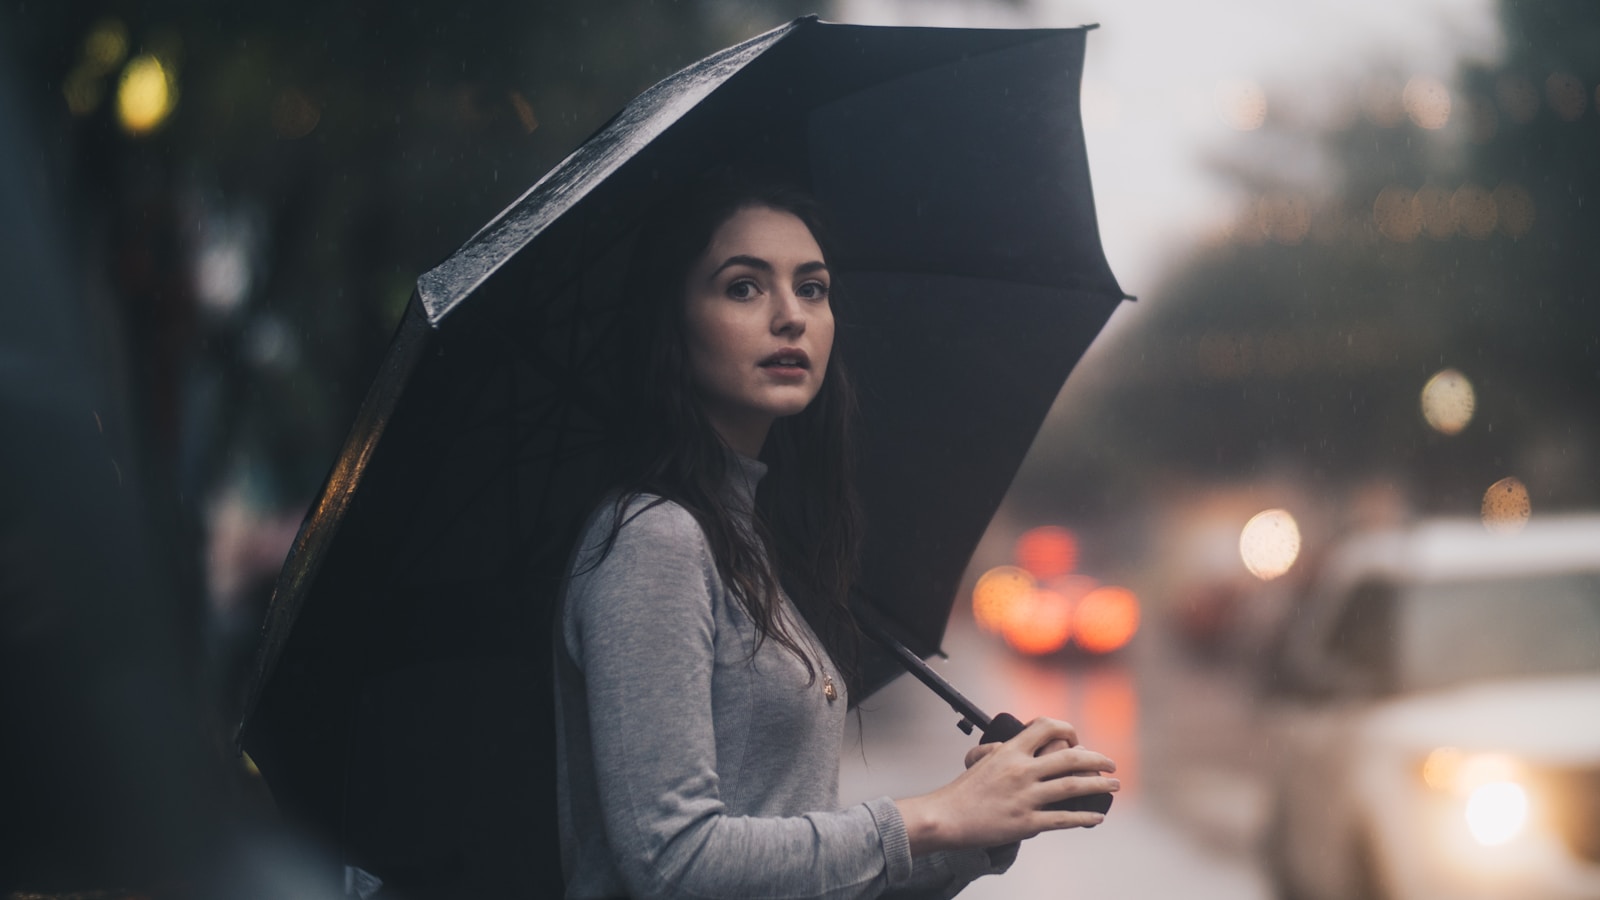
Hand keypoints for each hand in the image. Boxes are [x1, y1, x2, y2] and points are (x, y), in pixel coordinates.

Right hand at [897, 717, 1118, 854]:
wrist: (946, 816)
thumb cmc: (964, 790)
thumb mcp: (984, 760)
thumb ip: (1007, 750)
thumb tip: (1027, 745)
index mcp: (1011, 751)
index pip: (1046, 727)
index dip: (1068, 730)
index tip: (1077, 741)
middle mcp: (1021, 770)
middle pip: (1070, 757)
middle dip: (1097, 760)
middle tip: (1112, 765)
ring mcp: (1025, 797)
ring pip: (1073, 787)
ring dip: (1099, 786)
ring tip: (1114, 786)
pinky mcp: (1026, 822)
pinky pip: (1063, 818)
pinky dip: (1084, 816)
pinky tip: (1097, 816)